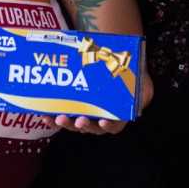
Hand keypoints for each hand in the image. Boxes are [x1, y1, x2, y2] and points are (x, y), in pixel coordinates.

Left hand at [37, 71, 152, 135]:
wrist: (111, 60)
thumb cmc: (127, 74)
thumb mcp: (141, 82)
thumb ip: (143, 90)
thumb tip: (142, 92)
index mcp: (116, 114)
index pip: (114, 125)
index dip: (109, 125)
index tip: (103, 121)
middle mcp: (99, 116)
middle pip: (91, 127)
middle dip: (83, 125)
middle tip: (79, 120)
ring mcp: (84, 112)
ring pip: (74, 123)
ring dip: (66, 123)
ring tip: (59, 118)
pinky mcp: (71, 107)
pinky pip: (61, 115)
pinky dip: (52, 117)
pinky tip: (45, 114)